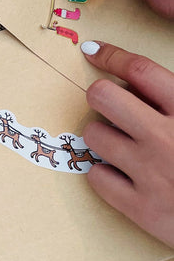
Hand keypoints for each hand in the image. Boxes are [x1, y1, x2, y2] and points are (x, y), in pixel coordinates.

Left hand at [81, 40, 173, 247]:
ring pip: (94, 134)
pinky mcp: (142, 209)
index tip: (94, 52)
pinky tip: (125, 176)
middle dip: (101, 96)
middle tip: (110, 106)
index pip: (140, 70)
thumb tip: (137, 80)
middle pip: (102, 96)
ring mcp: (151, 174)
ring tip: (125, 146)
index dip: (111, 56)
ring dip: (104, 137)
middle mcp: (167, 139)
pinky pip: (96, 176)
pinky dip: (106, 175)